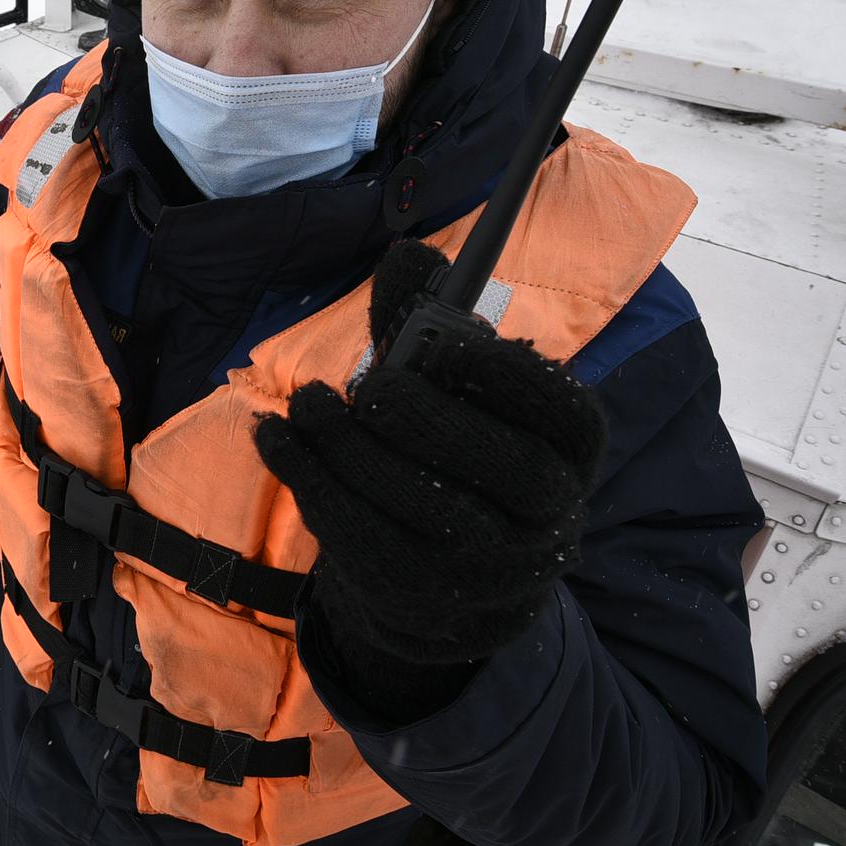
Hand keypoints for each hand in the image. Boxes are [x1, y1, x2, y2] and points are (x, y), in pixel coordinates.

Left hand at [255, 241, 605, 674]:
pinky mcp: (419, 590)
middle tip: (374, 387)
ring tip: (307, 405)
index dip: (507, 375)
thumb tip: (403, 255)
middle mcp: (547, 511)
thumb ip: (426, 323)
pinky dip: (309, 478)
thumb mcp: (453, 389)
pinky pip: (361, 533)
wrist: (454, 580)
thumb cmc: (454, 449)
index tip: (449, 347)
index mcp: (569, 448)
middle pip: (501, 465)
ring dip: (349, 445)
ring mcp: (488, 564)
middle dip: (426, 417)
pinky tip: (276, 438)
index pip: (564, 410)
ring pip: (422, 502)